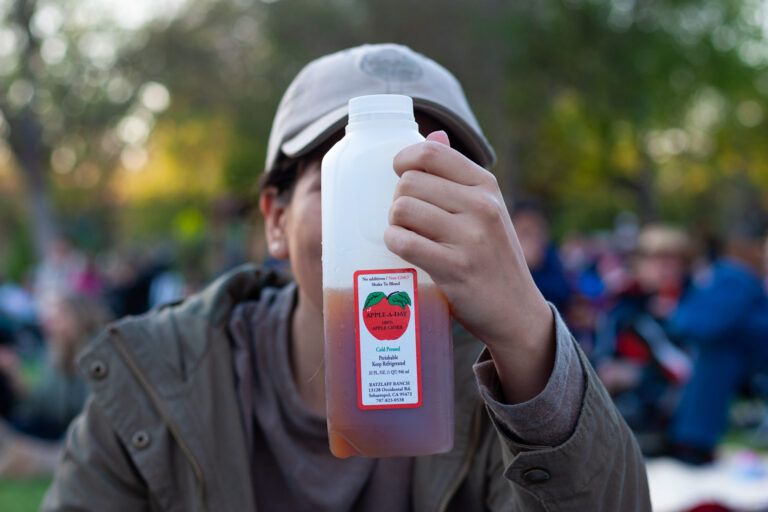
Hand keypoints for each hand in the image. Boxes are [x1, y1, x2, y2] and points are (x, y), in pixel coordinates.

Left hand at [385, 131, 554, 402]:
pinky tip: (402, 249)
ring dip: (394, 223)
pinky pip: (404, 242)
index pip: (431, 153)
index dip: (403, 160)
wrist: (516, 311)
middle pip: (409, 182)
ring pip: (402, 209)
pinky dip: (394, 243)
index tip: (398, 174)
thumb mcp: (487, 209)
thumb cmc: (492, 257)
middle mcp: (482, 206)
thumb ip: (458, 174)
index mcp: (486, 186)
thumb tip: (433, 135)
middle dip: (398, 199)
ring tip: (407, 235)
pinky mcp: (456, 268)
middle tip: (407, 219)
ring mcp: (471, 237)